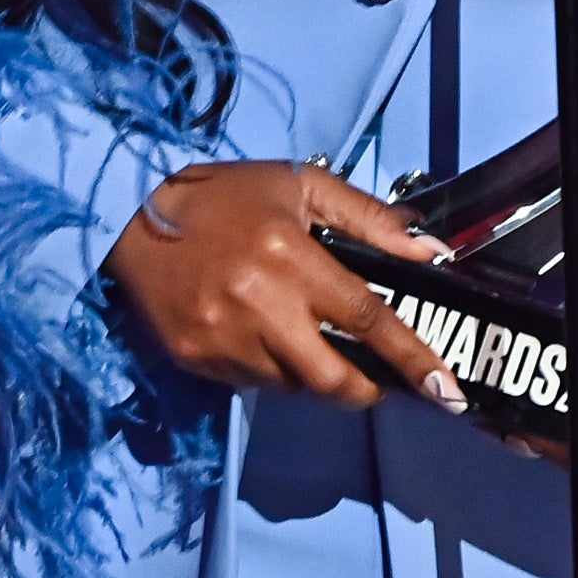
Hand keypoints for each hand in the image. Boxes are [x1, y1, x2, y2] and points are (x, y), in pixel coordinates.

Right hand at [103, 160, 465, 413]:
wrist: (130, 212)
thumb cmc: (226, 195)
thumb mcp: (300, 185)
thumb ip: (368, 218)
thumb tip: (427, 250)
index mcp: (290, 257)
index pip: (366, 318)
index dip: (411, 359)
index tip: (446, 392)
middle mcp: (258, 304)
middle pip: (331, 378)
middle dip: (360, 388)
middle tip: (368, 378)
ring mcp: (222, 338)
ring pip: (289, 385)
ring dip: (304, 370)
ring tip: (289, 329)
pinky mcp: (193, 358)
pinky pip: (248, 383)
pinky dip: (263, 368)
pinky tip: (249, 331)